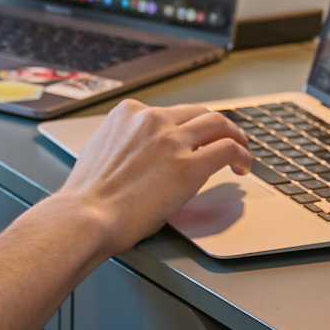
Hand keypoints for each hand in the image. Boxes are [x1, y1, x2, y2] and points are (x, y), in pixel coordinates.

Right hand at [55, 100, 252, 254]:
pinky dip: (241, 154)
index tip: (192, 139)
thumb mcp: (102, 152)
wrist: (86, 217)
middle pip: (198, 112)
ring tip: (242, 151)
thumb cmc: (89, 197)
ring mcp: (172, 140)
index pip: (169, 112)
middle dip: (215, 126)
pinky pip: (228, 148)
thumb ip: (125, 143)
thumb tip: (142, 153)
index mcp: (128, 114)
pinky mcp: (189, 165)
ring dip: (235, 136)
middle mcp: (152, 120)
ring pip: (219, 123)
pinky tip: (243, 166)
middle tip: (225, 140)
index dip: (186, 127)